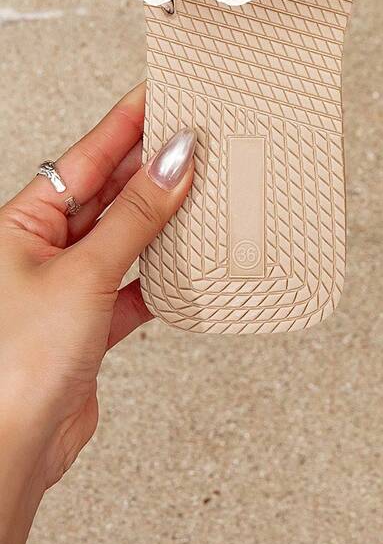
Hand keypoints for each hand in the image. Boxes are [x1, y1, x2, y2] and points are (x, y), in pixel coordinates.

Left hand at [0, 84, 194, 490]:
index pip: (86, 157)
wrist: (12, 451)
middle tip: (198, 137)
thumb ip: (136, 216)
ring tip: (202, 190)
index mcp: (21, 223)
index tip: (163, 93)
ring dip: (163, 220)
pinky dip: (163, 275)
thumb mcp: (85, 272)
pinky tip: (186, 264)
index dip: (128, 122)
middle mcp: (41, 250)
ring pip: (125, 237)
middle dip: (153, 168)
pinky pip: (134, 284)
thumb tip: (172, 161)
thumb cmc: (15, 366)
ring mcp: (66, 287)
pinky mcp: (88, 324)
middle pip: (108, 193)